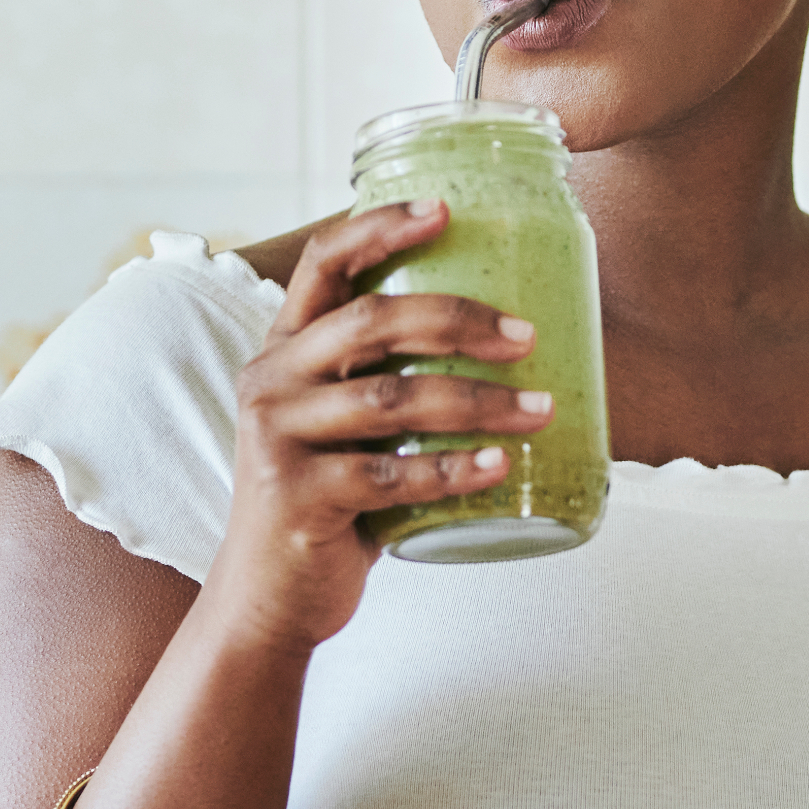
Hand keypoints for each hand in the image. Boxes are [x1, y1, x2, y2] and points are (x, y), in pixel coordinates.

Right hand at [200, 200, 548, 654]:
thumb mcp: (340, 429)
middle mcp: (271, 382)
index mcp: (283, 351)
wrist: (268, 599)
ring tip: (539, 409)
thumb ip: (384, 383)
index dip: (380, 226)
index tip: (446, 209)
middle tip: (526, 335)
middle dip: (459, 319)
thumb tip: (505, 349)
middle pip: (372, 321)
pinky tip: (499, 465)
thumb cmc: (327, 505)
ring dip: (477, 402)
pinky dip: (453, 470)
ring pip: (393, 399)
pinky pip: (392, 475)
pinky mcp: (299, 498)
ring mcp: (278, 439)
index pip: (323, 263)